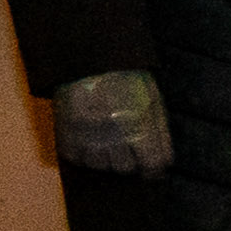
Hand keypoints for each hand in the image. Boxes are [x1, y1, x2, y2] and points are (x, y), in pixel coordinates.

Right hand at [50, 68, 174, 177]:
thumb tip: (164, 163)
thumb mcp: (153, 99)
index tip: (151, 169)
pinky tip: (88, 136)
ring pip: (100, 165)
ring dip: (105, 156)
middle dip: (128, 159)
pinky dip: (83, 152)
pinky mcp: (66, 133)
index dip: (153, 169)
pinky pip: (77, 158)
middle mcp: (114, 133)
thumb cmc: (125, 78)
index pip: (152, 164)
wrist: (88, 61)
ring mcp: (87, 135)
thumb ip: (160, 132)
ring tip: (105, 136)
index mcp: (140, 123)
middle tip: (125, 144)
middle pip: (124, 168)